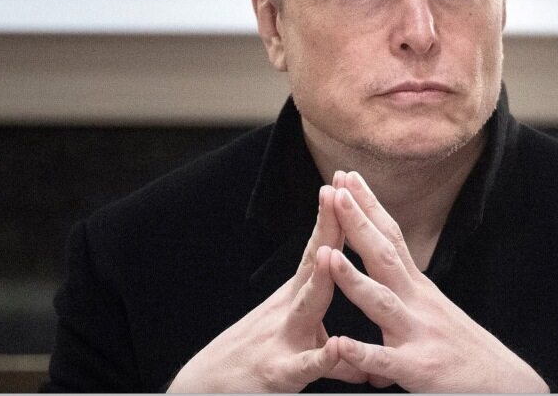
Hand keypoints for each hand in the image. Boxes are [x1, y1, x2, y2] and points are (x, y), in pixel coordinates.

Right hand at [167, 185, 365, 391]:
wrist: (202, 391)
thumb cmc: (254, 365)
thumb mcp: (292, 350)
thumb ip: (326, 353)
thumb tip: (355, 358)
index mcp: (295, 299)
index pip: (319, 250)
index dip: (333, 218)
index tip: (345, 183)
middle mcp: (289, 311)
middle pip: (314, 265)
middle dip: (329, 230)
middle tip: (339, 194)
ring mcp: (282, 339)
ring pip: (307, 307)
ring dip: (321, 281)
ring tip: (333, 254)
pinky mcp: (277, 373)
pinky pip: (303, 365)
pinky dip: (320, 357)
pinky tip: (336, 346)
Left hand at [328, 171, 549, 392]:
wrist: (505, 385)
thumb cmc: (461, 347)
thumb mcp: (432, 308)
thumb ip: (404, 288)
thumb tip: (384, 260)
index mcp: (417, 287)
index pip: (391, 236)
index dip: (369, 206)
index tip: (348, 176)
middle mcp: (418, 302)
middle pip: (384, 255)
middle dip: (358, 223)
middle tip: (336, 190)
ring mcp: (418, 334)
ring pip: (381, 302)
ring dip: (353, 279)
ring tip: (326, 255)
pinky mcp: (418, 369)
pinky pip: (385, 361)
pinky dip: (363, 352)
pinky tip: (340, 343)